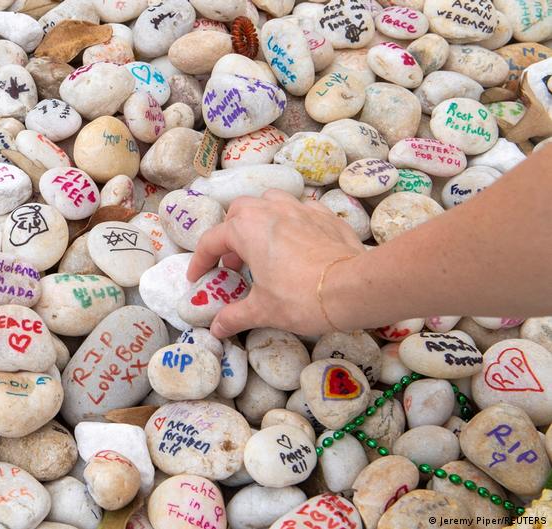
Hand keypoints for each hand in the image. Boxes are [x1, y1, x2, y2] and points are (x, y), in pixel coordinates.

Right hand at [187, 189, 365, 337]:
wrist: (353, 288)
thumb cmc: (301, 297)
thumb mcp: (262, 311)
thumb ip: (234, 316)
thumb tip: (216, 328)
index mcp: (246, 229)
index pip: (211, 241)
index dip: (200, 261)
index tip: (198, 277)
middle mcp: (269, 211)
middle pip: (238, 211)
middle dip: (230, 233)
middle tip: (233, 261)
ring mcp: (299, 209)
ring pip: (269, 201)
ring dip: (259, 217)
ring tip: (262, 243)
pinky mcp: (325, 215)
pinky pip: (301, 209)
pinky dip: (291, 220)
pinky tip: (295, 240)